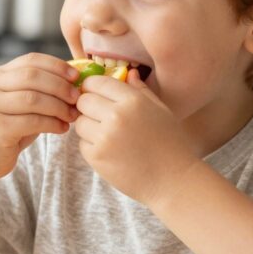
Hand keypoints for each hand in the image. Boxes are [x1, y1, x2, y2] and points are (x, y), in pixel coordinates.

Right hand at [0, 53, 80, 182]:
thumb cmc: (6, 130)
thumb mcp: (21, 106)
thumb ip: (40, 92)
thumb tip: (74, 83)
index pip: (31, 60)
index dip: (56, 65)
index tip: (77, 76)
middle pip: (33, 76)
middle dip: (60, 86)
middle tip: (77, 98)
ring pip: (33, 98)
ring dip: (58, 106)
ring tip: (72, 115)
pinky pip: (32, 121)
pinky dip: (52, 124)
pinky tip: (62, 128)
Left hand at [74, 68, 197, 204]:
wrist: (173, 181)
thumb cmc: (170, 144)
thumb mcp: (161, 110)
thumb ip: (141, 90)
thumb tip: (128, 73)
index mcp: (133, 100)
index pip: (96, 82)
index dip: (92, 87)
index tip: (96, 94)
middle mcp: (116, 115)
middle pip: (83, 101)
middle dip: (88, 107)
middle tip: (100, 117)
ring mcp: (105, 137)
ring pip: (80, 123)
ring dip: (89, 127)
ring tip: (108, 136)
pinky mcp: (97, 157)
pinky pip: (82, 144)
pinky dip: (91, 146)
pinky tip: (111, 151)